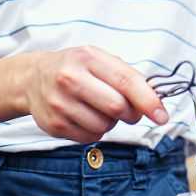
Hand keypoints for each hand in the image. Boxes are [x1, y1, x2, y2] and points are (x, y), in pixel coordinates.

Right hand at [25, 46, 167, 142]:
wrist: (33, 78)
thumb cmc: (76, 68)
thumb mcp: (98, 59)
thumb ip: (126, 75)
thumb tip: (154, 101)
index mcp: (88, 58)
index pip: (125, 81)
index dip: (148, 100)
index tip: (162, 116)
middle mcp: (70, 79)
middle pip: (116, 107)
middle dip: (131, 114)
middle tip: (130, 111)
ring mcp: (59, 103)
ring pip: (104, 126)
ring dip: (112, 123)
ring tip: (100, 110)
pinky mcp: (53, 125)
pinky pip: (89, 138)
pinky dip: (96, 132)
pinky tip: (86, 117)